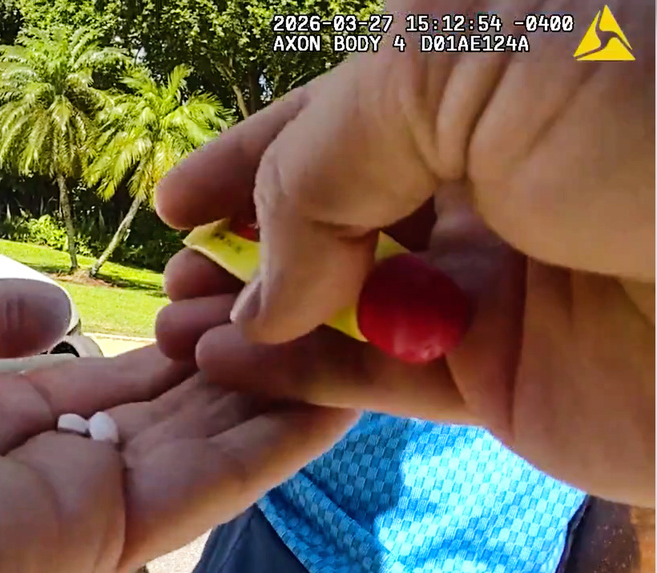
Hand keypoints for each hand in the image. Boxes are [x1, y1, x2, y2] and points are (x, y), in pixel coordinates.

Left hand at [0, 244, 356, 571]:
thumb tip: (54, 308)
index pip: (118, 388)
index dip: (182, 346)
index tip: (245, 299)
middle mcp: (38, 474)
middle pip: (173, 424)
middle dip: (248, 368)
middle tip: (328, 310)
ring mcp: (64, 513)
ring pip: (204, 459)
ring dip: (277, 398)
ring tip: (359, 341)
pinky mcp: (78, 538)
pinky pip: (197, 491)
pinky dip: (269, 443)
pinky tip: (331, 388)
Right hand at [155, 0, 653, 505]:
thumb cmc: (650, 117)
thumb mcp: (458, 60)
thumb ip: (327, 154)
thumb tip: (266, 276)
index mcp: (490, 74)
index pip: (341, 118)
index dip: (254, 155)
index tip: (181, 199)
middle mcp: (490, 173)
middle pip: (335, 210)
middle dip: (248, 239)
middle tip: (176, 267)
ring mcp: (495, 279)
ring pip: (341, 300)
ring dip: (254, 314)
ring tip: (180, 329)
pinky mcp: (503, 375)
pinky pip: (374, 376)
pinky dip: (294, 374)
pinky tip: (225, 363)